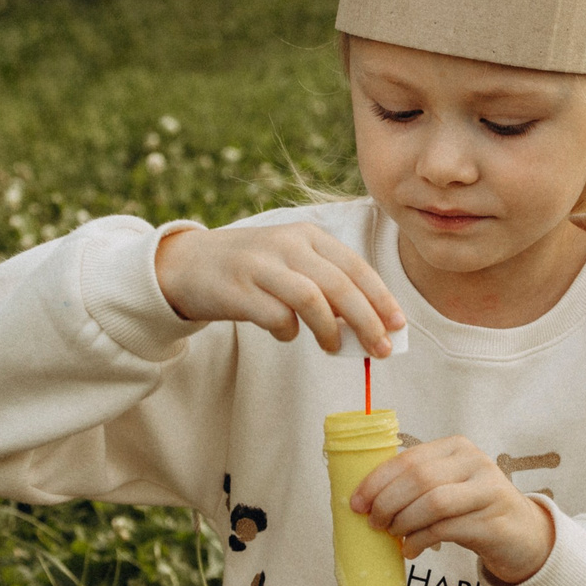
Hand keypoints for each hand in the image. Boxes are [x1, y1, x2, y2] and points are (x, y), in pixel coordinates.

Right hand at [153, 222, 405, 354]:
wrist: (188, 264)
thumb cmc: (254, 269)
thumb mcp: (292, 263)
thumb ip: (326, 285)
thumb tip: (366, 325)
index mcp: (308, 235)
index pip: (356, 267)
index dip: (381, 298)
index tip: (398, 325)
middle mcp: (287, 245)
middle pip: (340, 285)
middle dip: (367, 320)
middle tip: (380, 349)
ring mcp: (261, 266)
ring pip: (312, 299)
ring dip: (330, 330)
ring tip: (335, 349)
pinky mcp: (237, 289)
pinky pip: (275, 316)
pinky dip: (288, 332)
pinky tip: (287, 335)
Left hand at [351, 437, 555, 584]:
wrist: (521, 534)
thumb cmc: (472, 508)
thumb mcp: (448, 484)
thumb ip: (415, 484)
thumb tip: (364, 500)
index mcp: (456, 447)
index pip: (409, 459)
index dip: (377, 481)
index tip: (355, 503)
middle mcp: (475, 462)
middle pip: (419, 479)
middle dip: (387, 503)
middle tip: (374, 523)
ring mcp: (488, 490)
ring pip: (433, 503)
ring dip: (404, 522)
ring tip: (393, 535)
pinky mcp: (493, 521)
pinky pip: (446, 529)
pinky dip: (419, 541)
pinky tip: (410, 549)